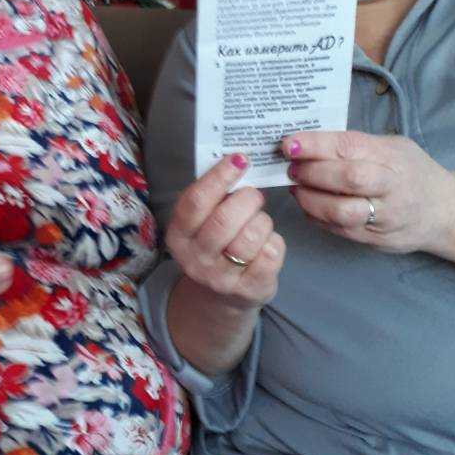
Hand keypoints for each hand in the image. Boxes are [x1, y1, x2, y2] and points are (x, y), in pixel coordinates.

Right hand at [165, 154, 284, 306]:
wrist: (222, 295)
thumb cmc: (215, 244)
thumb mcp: (201, 223)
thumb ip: (211, 197)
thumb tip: (237, 161)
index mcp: (179, 235)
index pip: (196, 201)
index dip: (220, 176)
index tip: (240, 159)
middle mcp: (195, 259)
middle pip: (225, 219)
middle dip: (248, 199)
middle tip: (254, 196)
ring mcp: (222, 278)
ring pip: (252, 236)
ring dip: (262, 221)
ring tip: (258, 223)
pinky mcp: (250, 289)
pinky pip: (272, 253)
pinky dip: (275, 242)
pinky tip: (266, 244)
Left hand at [283, 130, 454, 253]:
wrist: (443, 212)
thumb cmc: (411, 173)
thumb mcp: (394, 148)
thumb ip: (358, 146)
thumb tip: (309, 143)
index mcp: (393, 157)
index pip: (350, 147)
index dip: (316, 145)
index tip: (289, 143)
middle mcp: (392, 187)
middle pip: (347, 179)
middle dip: (311, 172)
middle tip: (291, 168)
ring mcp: (385, 217)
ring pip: (342, 212)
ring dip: (310, 199)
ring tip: (296, 188)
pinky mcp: (376, 240)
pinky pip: (339, 230)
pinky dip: (316, 217)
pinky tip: (308, 205)